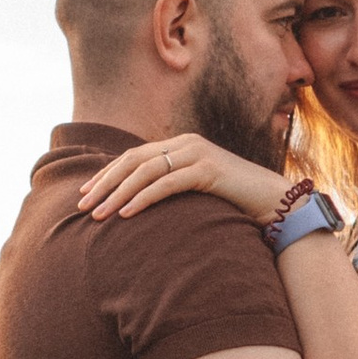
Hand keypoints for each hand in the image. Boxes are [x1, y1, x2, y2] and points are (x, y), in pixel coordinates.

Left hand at [79, 134, 293, 226]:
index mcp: (181, 146)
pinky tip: (127, 213)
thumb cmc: (234, 203)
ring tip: (98, 214)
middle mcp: (186, 144)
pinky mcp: (209, 170)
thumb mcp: (196, 193)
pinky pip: (167, 183)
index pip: (133, 156)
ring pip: (145, 171)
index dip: (106, 174)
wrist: (275, 203)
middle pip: (132, 160)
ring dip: (117, 193)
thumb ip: (171, 190)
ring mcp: (198, 154)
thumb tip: (137, 205)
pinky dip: (143, 198)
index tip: (83, 193)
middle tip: (81, 205)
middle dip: (103, 183)